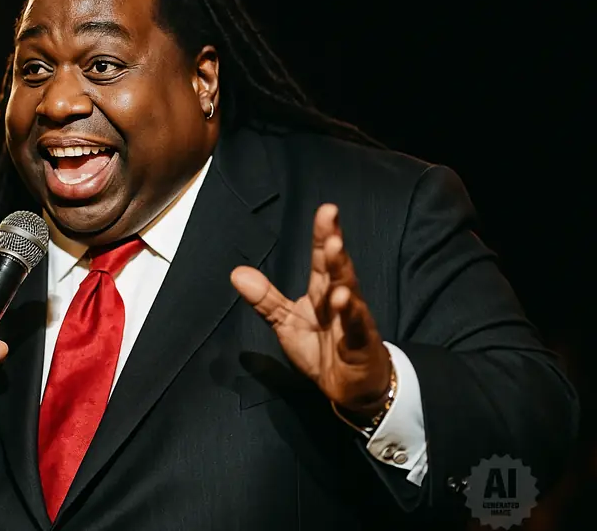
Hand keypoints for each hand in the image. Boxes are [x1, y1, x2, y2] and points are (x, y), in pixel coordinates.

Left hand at [230, 204, 391, 416]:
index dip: (323, 235)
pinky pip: (355, 328)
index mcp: (322, 292)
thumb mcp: (286, 322)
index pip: (323, 260)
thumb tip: (236, 273)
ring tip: (335, 253)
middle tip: (330, 230)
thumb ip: (265, 298)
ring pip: (349, 294)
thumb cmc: (322, 349)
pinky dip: (350, 316)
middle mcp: (340, 301)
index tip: (326, 210)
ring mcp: (353, 321)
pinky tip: (343, 302)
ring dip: (343, 274)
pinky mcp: (360, 344)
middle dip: (334, 250)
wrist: (348, 387)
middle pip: (338, 271)